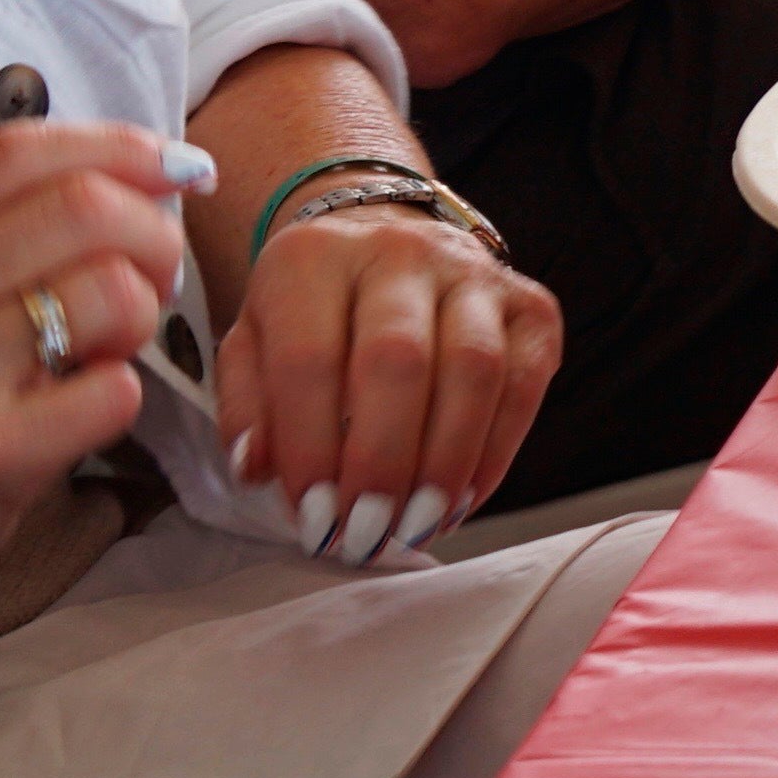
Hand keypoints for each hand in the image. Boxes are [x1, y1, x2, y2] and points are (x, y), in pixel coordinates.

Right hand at [0, 121, 185, 648]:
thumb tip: (119, 175)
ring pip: (111, 292)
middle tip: (156, 273)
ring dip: (143, 316)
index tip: (174, 166)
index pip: (20, 150)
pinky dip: (122, 394)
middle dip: (154, 232)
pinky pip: (115, 390)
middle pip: (84, 207)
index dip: (120, 147)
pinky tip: (81, 408)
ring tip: (109, 346)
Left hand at [219, 194, 559, 556]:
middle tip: (366, 531)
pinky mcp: (530, 305)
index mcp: (314, 257)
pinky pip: (524, 383)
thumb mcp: (254, 344)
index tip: (311, 514)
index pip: (310, 359)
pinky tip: (460, 499)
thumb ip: (247, 406)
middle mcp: (399, 252)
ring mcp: (474, 273)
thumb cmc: (314, 314)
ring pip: (474, 370)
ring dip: (445, 463)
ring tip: (417, 524)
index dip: (310, 446)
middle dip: (382, 462)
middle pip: (399, 360)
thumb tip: (256, 469)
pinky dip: (495, 453)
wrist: (387, 246)